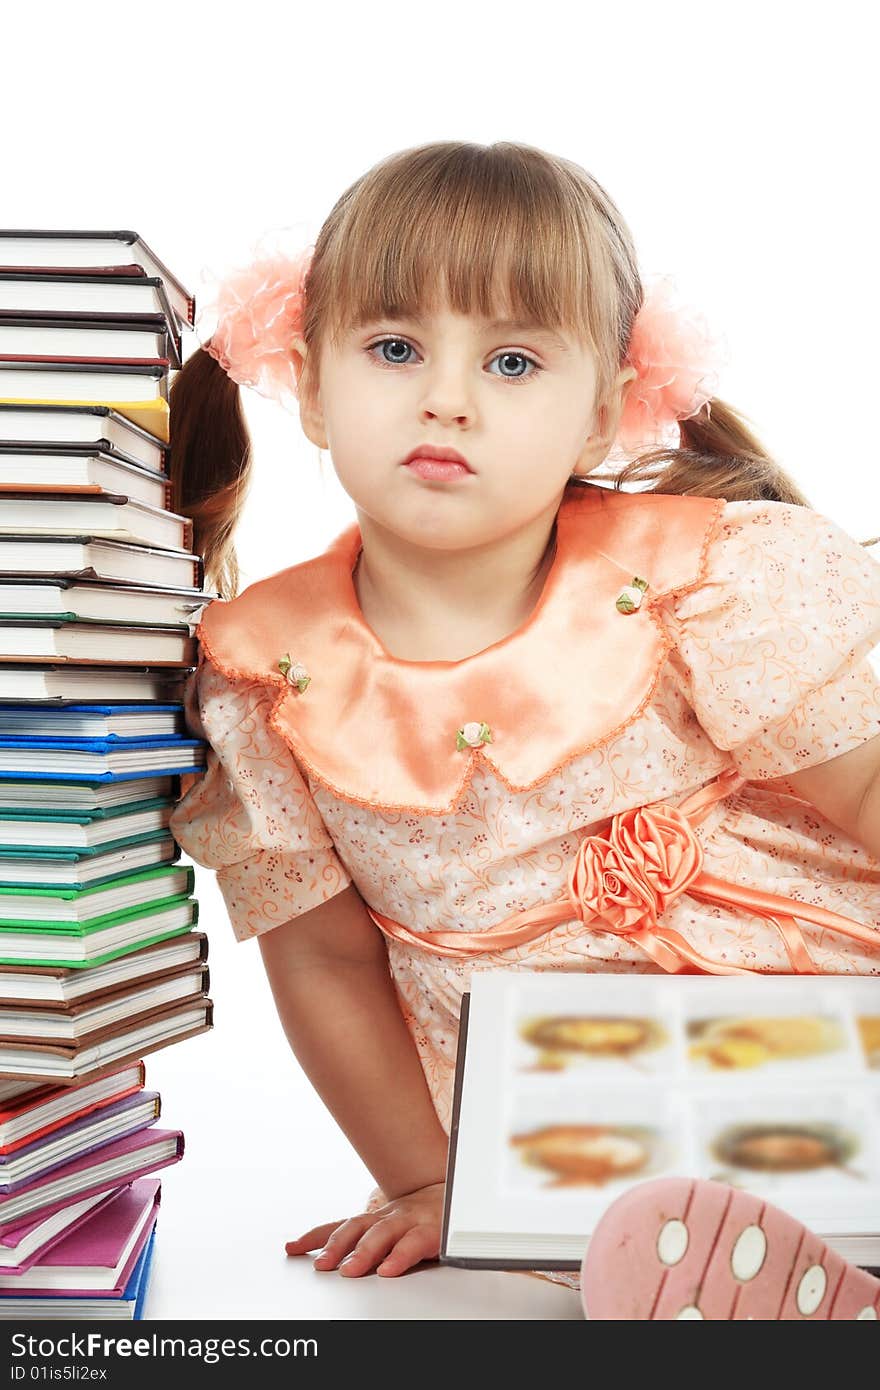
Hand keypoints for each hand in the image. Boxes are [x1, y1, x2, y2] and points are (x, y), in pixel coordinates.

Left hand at [284, 1180, 444, 1277]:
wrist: (460, 1195)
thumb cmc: (420, 1216)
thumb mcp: (389, 1227)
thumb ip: (363, 1240)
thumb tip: (326, 1255)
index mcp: (377, 1217)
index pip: (341, 1225)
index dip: (315, 1236)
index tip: (292, 1248)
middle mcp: (389, 1216)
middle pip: (358, 1227)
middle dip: (337, 1245)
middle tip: (321, 1264)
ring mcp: (410, 1221)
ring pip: (383, 1233)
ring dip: (365, 1252)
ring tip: (349, 1271)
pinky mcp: (432, 1232)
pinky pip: (415, 1244)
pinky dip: (400, 1256)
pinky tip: (389, 1270)